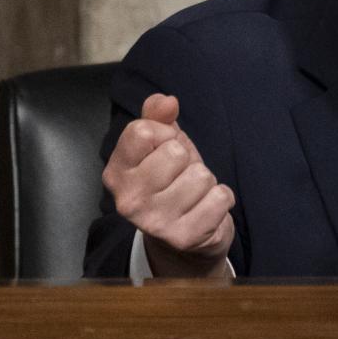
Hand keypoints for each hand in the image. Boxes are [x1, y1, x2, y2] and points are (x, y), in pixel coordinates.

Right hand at [102, 93, 234, 276]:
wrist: (183, 236)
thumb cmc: (171, 180)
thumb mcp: (160, 144)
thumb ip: (157, 116)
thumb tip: (167, 101)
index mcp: (116, 173)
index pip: (143, 131)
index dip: (165, 134)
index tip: (163, 150)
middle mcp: (128, 200)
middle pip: (176, 152)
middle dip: (188, 160)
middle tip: (181, 176)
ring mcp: (154, 223)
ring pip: (201, 176)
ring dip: (206, 182)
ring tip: (193, 194)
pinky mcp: (184, 237)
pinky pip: (220, 198)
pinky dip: (221, 199)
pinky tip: (205, 209)